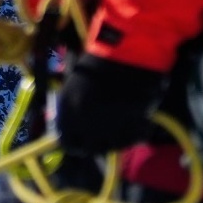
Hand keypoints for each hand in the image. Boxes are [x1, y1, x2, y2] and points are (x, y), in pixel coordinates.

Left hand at [48, 57, 164, 183]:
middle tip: (102, 136)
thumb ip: (71, 105)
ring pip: (111, 147)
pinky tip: (136, 122)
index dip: (74, 142)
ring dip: (115, 140)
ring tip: (120, 127)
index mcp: (67, 112)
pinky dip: (134, 134)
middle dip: (94, 143)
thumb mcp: (74, 83)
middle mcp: (85, 125)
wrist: (127, 54)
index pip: (66, 141)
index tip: (80, 140)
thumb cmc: (97, 61)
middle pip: (89, 148)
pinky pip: (132, 139)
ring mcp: (110, 129)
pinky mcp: (132, 128)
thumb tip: (71, 122)